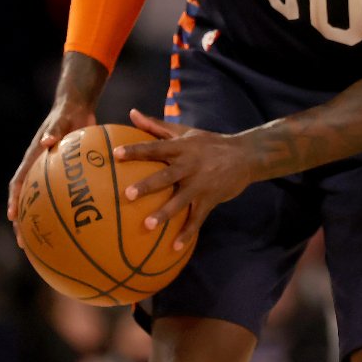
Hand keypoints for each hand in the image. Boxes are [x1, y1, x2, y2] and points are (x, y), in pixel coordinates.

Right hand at [7, 105, 96, 245]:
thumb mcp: (62, 119)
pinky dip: (68, 208)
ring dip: (44, 221)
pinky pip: (65, 194)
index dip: (14, 200)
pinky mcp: (67, 174)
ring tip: (47, 245)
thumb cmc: (68, 113)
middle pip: (27, 199)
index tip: (13, 217)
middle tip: (24, 242)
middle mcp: (39, 168)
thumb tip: (46, 141)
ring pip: (44, 201)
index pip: (18, 183)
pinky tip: (82, 224)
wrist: (77, 107)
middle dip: (23, 221)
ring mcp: (51, 172)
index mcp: (33, 158)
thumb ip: (55, 129)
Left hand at [115, 108, 251, 249]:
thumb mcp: (185, 132)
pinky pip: (197, 218)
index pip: (156, 147)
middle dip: (148, 185)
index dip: (137, 150)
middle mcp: (190, 165)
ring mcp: (201, 184)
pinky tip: (174, 248)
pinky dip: (187, 232)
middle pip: (166, 176)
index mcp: (183, 148)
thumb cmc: (209, 143)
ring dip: (165, 213)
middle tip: (129, 195)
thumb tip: (132, 113)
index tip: (116, 154)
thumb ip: (156, 126)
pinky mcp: (210, 199)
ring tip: (147, 225)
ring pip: (181, 200)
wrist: (245, 156)